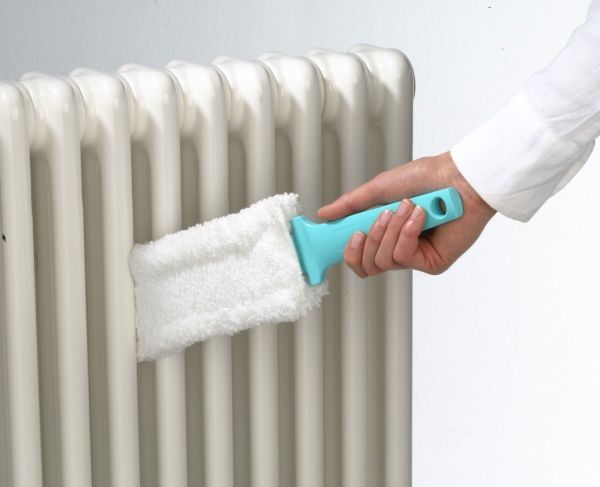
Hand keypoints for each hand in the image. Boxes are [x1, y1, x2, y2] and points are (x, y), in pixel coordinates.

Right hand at [316, 151, 495, 275]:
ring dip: (391, 230)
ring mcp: (416, 257)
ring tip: (405, 207)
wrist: (459, 177)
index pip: (359, 257)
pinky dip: (407, 233)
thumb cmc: (427, 177)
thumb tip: (325, 214)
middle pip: (367, 266)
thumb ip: (350, 205)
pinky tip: (419, 216)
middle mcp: (400, 247)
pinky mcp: (432, 263)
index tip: (345, 235)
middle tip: (376, 219)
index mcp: (386, 233)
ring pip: (383, 260)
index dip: (349, 252)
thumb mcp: (379, 188)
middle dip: (369, 239)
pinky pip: (403, 257)